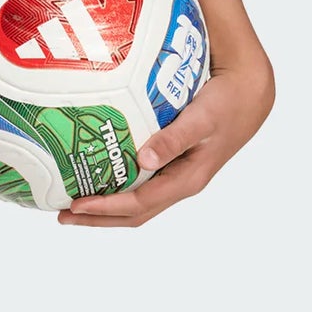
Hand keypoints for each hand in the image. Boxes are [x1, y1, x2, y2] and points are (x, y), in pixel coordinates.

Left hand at [57, 50, 274, 227]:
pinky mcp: (175, 163)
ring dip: (107, 207)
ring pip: (138, 201)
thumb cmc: (224, 105)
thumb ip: (173, 139)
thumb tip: (144, 160)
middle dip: (99, 217)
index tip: (76, 205)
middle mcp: (181, 183)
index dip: (107, 207)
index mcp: (188, 179)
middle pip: (136, 212)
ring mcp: (178, 175)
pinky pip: (143, 184)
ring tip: (75, 205)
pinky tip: (100, 176)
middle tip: (62, 215)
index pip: (140, 203)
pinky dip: (119, 187)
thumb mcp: (200, 120)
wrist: (249, 94)